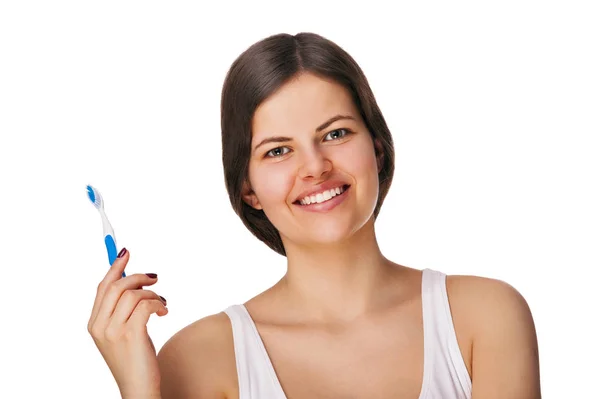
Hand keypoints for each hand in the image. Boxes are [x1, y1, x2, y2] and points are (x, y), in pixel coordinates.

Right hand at [88, 248, 167, 397]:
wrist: (138, 388)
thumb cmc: (134, 359)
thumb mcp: (122, 331)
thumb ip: (121, 309)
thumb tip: (131, 280)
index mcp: (94, 324)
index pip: (102, 287)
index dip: (114, 267)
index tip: (125, 252)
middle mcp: (100, 326)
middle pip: (116, 286)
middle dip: (137, 276)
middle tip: (155, 278)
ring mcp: (113, 331)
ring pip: (133, 294)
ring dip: (152, 294)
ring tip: (161, 303)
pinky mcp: (131, 334)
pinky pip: (145, 305)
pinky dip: (157, 304)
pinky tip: (163, 312)